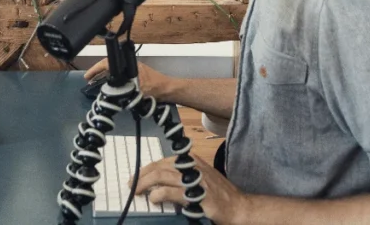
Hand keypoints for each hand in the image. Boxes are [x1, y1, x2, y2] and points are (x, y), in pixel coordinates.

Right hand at [83, 59, 173, 100]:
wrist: (170, 90)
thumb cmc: (157, 88)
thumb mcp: (138, 91)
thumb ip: (124, 92)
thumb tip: (110, 95)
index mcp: (130, 66)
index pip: (109, 63)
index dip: (96, 69)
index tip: (88, 76)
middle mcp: (131, 66)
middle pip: (110, 66)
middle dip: (98, 72)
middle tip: (89, 80)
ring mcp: (134, 72)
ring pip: (115, 72)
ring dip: (105, 77)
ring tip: (95, 84)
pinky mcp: (136, 78)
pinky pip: (120, 77)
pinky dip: (112, 81)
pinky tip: (109, 88)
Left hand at [133, 154, 247, 224]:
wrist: (238, 207)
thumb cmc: (219, 195)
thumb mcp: (200, 179)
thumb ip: (182, 177)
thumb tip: (159, 183)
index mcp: (192, 161)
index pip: (163, 161)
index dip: (147, 169)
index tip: (137, 177)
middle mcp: (193, 166)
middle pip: (160, 167)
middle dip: (142, 175)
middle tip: (132, 185)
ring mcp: (195, 179)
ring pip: (162, 176)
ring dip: (145, 183)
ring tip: (137, 191)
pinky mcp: (197, 194)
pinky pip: (172, 191)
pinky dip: (159, 194)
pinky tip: (154, 199)